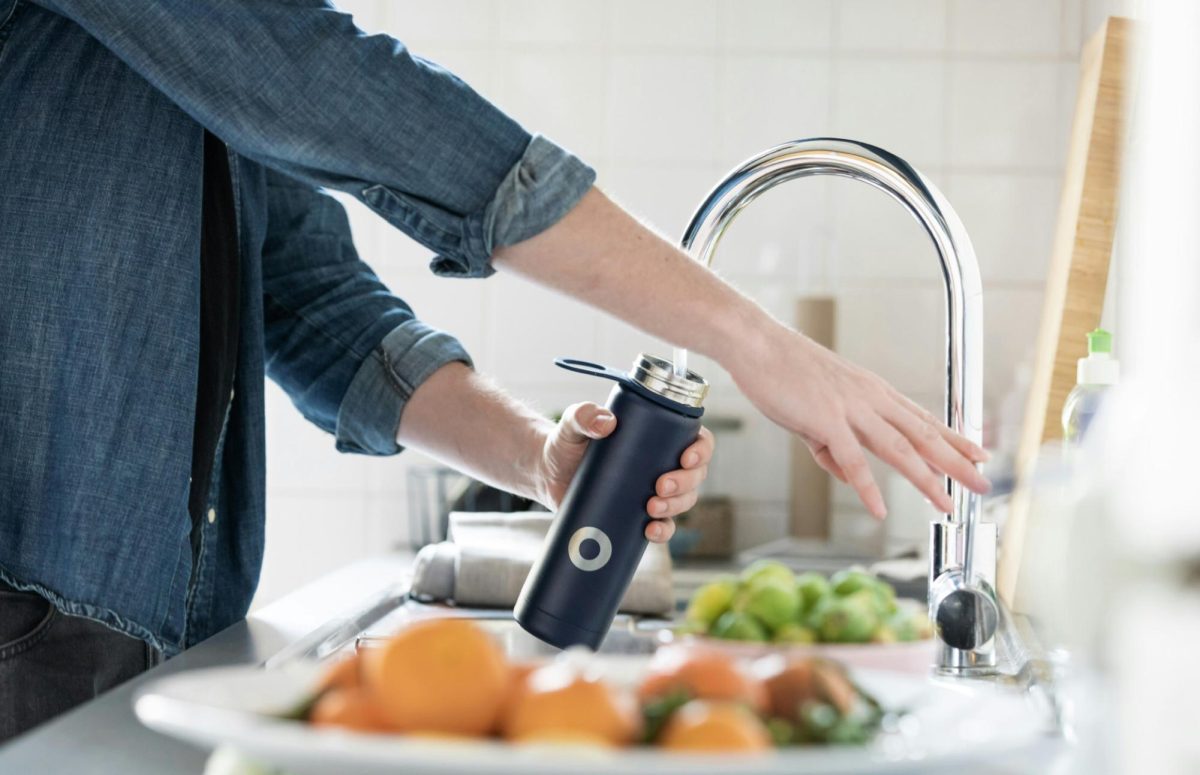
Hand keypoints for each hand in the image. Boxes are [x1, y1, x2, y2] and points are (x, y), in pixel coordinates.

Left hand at [536, 402, 714, 542]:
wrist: (548, 474)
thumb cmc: (566, 443)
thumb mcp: (572, 424)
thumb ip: (583, 415)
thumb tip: (605, 422)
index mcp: (660, 436)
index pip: (697, 440)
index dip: (701, 450)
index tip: (686, 458)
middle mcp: (663, 464)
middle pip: (696, 475)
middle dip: (685, 483)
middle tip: (660, 486)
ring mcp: (653, 492)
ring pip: (684, 501)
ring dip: (676, 506)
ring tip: (651, 508)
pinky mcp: (639, 515)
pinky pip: (663, 526)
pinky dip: (663, 531)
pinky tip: (650, 531)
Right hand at [729, 324, 990, 518]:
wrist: (757, 344)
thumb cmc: (782, 371)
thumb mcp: (814, 411)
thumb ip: (831, 445)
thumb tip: (845, 474)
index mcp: (871, 392)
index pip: (922, 418)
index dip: (953, 438)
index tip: (978, 452)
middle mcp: (870, 398)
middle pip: (923, 435)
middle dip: (957, 461)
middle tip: (983, 482)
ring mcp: (851, 408)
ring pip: (899, 449)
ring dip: (926, 479)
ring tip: (946, 503)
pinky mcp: (825, 419)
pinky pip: (852, 459)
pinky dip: (867, 487)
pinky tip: (879, 508)